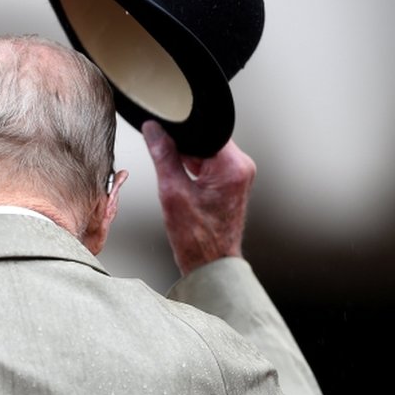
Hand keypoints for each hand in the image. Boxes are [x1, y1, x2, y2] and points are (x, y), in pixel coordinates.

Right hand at [142, 121, 255, 275]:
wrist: (210, 265)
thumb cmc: (198, 239)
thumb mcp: (172, 192)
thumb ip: (163, 155)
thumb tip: (153, 130)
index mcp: (233, 166)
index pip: (204, 130)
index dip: (181, 130)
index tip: (165, 137)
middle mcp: (240, 168)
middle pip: (204, 139)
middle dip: (183, 149)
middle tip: (174, 175)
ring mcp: (237, 175)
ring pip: (204, 151)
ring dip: (187, 163)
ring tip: (183, 189)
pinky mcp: (230, 182)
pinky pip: (208, 164)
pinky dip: (193, 171)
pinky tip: (187, 191)